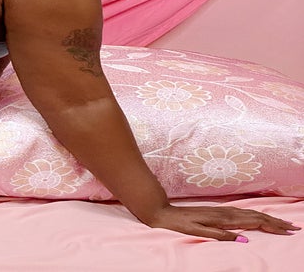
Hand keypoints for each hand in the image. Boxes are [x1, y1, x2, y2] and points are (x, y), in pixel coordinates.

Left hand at [143, 203, 300, 241]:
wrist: (160, 212)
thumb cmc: (177, 224)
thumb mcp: (197, 232)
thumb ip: (219, 235)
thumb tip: (242, 239)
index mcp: (222, 219)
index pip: (253, 222)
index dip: (271, 226)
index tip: (287, 230)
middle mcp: (223, 213)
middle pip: (255, 216)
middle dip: (274, 222)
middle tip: (293, 227)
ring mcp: (220, 211)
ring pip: (249, 214)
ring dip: (266, 218)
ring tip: (281, 223)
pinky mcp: (215, 212)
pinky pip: (240, 213)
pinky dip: (253, 215)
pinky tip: (257, 217)